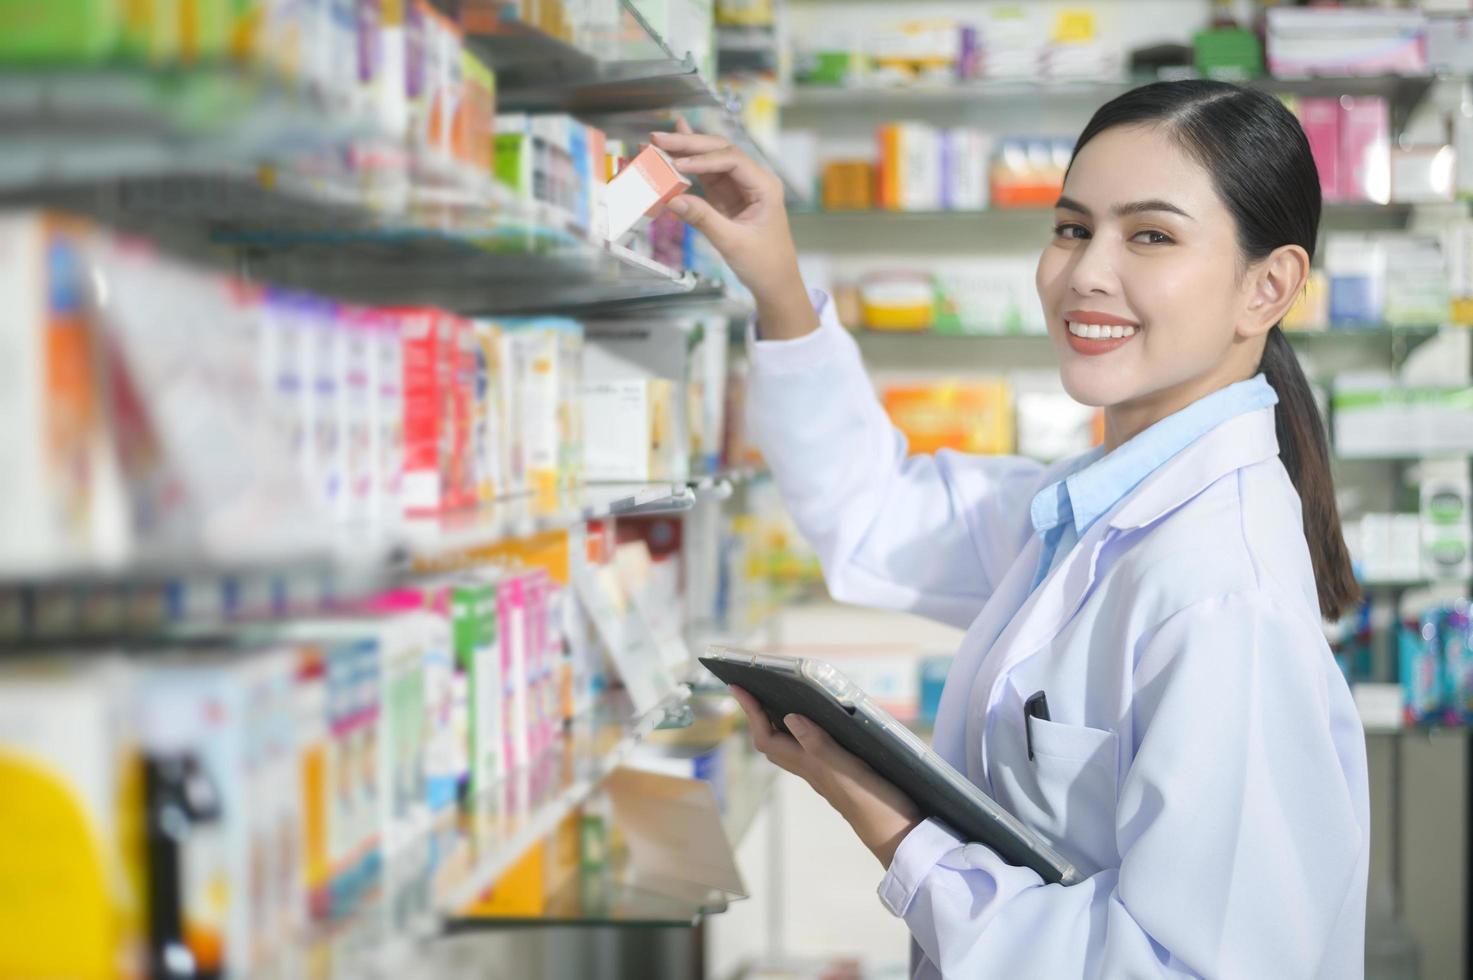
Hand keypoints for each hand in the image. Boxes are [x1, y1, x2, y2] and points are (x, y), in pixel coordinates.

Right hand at [651, 121, 817, 338]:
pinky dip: (689, 165)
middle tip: (658, 138)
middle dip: (689, 144)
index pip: (731, 160)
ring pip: (710, 160)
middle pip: (719, 152)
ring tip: (659, 140)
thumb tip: (672, 199)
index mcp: (765, 186)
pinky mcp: (727, 198)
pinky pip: (706, 175)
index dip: (702, 158)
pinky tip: (676, 146)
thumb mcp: (732, 243)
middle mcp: (754, 180)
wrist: (775, 283)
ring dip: (685, 151)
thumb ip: (703, 219)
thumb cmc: (764, 264)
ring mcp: (740, 187)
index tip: (676, 163)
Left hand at [729, 685, 922, 868]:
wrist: (899, 835)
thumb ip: (819, 745)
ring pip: (792, 746)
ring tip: (778, 697)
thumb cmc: (876, 804)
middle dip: (758, 714)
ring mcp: (828, 773)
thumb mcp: (848, 770)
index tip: (737, 687)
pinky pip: (813, 747)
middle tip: (753, 688)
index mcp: (810, 766)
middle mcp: (814, 769)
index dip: (751, 712)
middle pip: (773, 741)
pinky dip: (808, 729)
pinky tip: (821, 720)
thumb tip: (789, 717)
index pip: (768, 737)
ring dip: (780, 721)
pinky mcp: (845, 774)